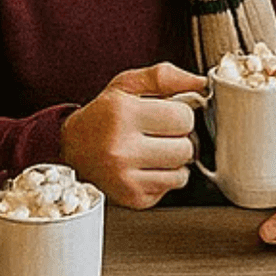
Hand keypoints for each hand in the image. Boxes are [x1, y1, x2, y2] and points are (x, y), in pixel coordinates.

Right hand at [60, 63, 207, 208]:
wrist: (73, 147)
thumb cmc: (104, 114)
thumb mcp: (127, 84)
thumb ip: (165, 77)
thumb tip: (202, 83)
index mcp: (122, 115)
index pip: (184, 118)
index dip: (180, 113)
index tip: (166, 113)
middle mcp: (121, 149)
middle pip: (186, 148)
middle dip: (179, 138)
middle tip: (160, 133)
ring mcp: (125, 178)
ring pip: (182, 172)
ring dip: (175, 159)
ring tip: (154, 149)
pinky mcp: (132, 198)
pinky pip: (171, 188)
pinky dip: (166, 176)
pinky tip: (147, 165)